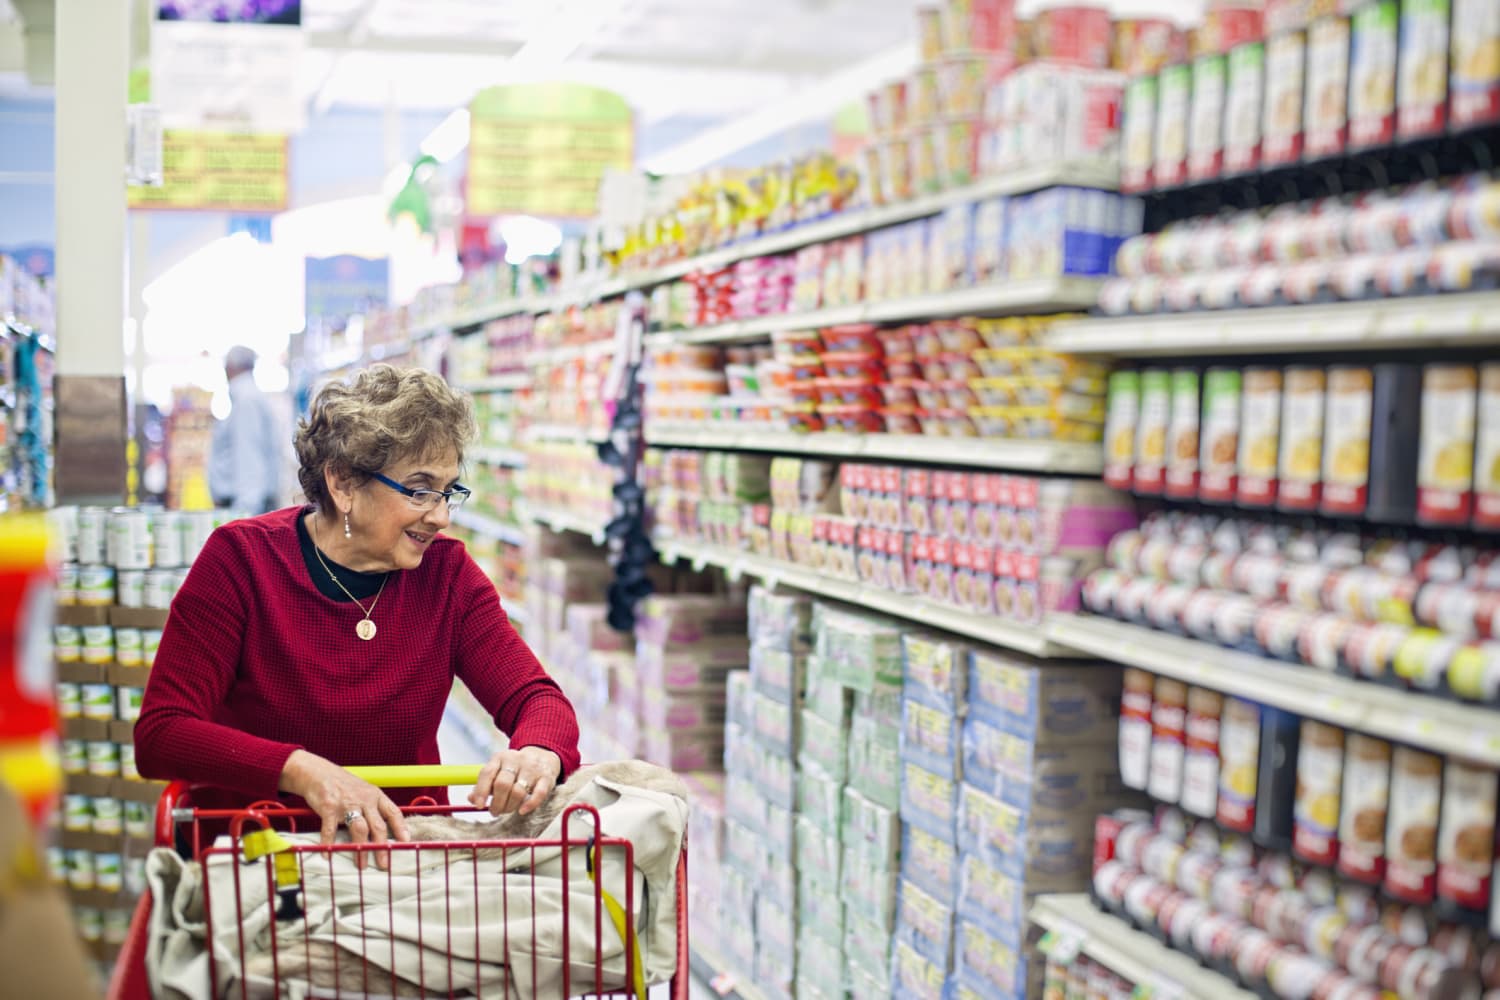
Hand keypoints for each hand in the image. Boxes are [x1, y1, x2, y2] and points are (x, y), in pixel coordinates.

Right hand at [280, 750, 408, 869]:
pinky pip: (330, 829)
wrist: (319, 772)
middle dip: (381, 847)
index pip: (393, 812)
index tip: (406, 842)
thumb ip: (374, 808)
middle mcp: (364, 799)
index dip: (401, 828)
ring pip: (359, 830)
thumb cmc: (343, 784)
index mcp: (375, 796)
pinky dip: (329, 843)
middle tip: (384, 864)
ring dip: (361, 849)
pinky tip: (328, 854)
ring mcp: (347, 804)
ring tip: (362, 865)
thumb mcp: (364, 791)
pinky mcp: (329, 808)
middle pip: (378, 826)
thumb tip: (385, 831)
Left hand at [470, 746, 561, 816]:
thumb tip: (471, 798)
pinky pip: (538, 794)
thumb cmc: (515, 768)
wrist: (542, 755)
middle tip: (495, 812)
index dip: (481, 791)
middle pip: (502, 784)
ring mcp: (532, 768)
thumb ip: (484, 784)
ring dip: (510, 806)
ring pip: (518, 791)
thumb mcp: (498, 770)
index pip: (487, 773)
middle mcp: (515, 760)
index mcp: (500, 757)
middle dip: (497, 803)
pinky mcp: (546, 777)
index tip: (479, 805)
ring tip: (507, 810)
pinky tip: (522, 810)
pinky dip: (529, 805)